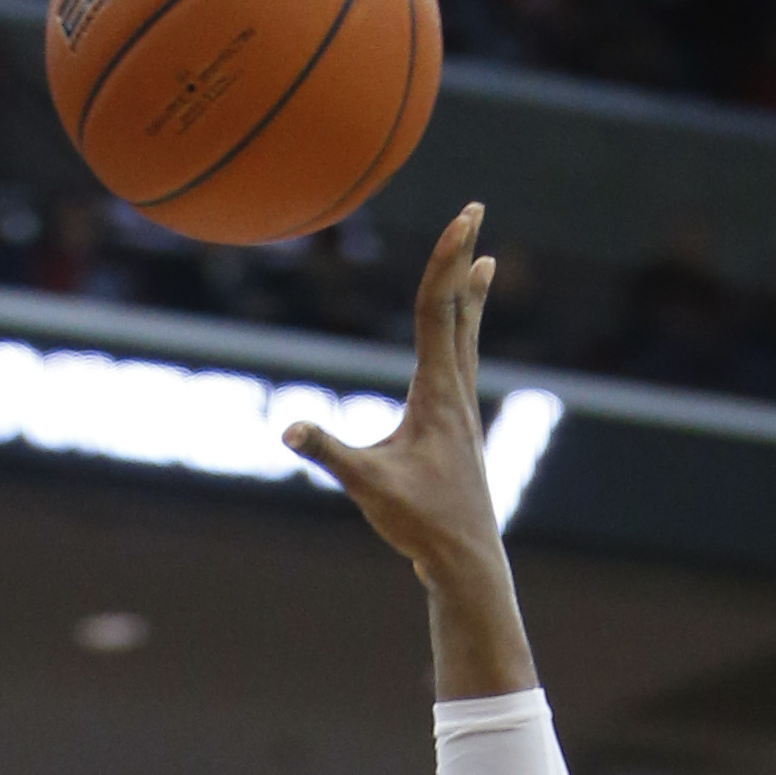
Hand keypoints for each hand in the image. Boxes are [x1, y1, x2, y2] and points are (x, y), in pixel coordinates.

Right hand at [282, 205, 500, 579]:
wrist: (466, 560)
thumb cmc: (421, 523)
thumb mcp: (367, 486)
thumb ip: (329, 452)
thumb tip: (289, 429)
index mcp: (436, 391)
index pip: (439, 309)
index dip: (447, 259)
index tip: (464, 218)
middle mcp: (456, 391)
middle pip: (460, 310)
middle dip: (464, 260)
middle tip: (475, 213)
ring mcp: (462, 410)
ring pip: (467, 337)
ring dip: (471, 296)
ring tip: (486, 264)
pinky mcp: (459, 430)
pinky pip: (463, 365)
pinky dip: (465, 337)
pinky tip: (462, 342)